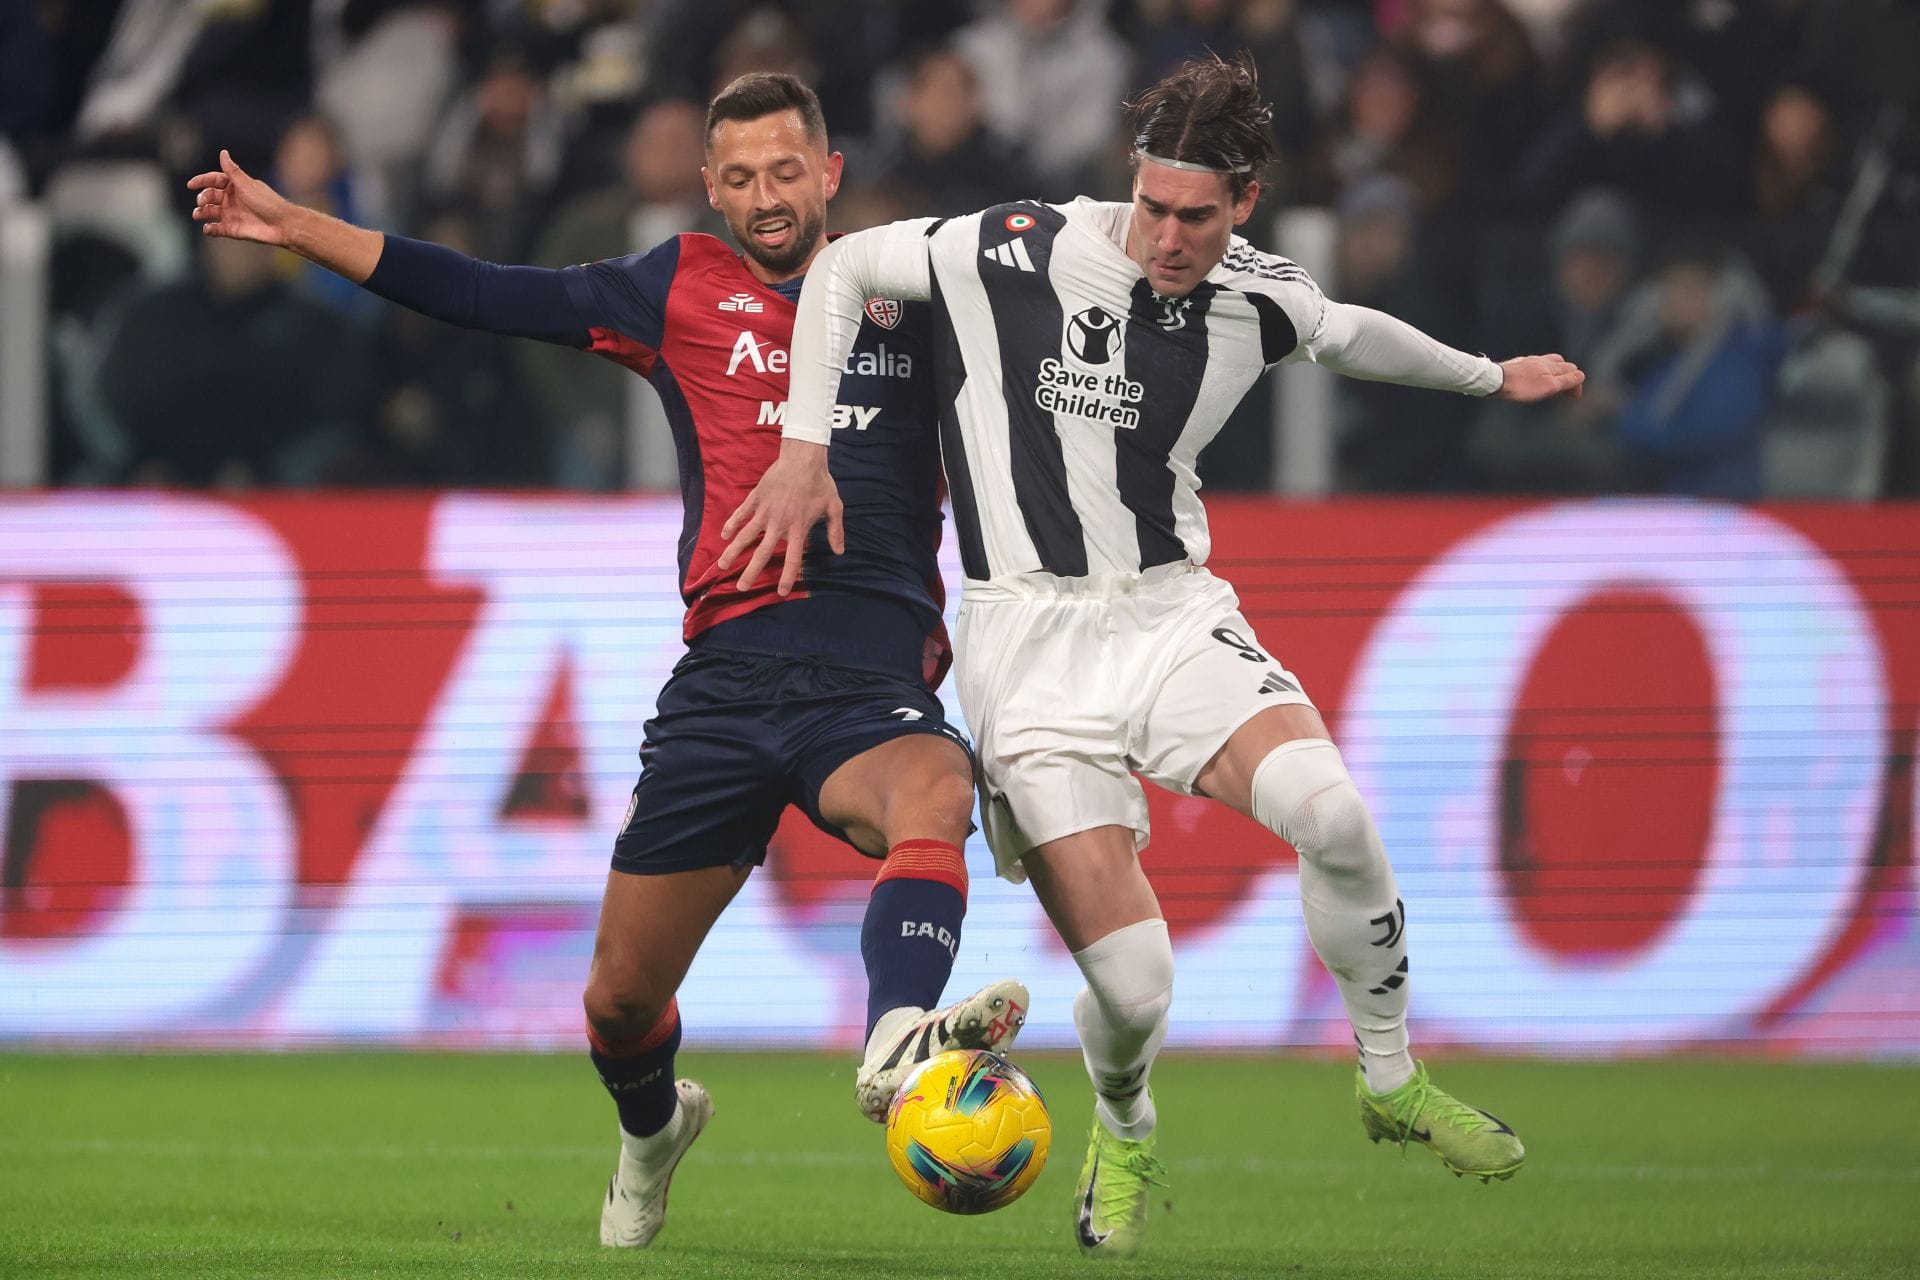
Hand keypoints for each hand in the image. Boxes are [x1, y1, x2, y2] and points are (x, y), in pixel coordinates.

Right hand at [187, 150, 294, 245]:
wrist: (283, 225)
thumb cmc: (267, 202)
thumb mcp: (247, 185)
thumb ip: (232, 171)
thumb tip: (223, 152)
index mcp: (235, 186)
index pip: (214, 180)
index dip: (201, 181)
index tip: (191, 184)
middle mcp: (232, 199)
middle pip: (210, 196)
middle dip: (202, 198)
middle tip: (201, 202)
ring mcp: (231, 214)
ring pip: (210, 212)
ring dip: (201, 212)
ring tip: (198, 214)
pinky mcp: (233, 229)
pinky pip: (216, 229)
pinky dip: (209, 229)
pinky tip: (207, 228)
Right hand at [717, 439, 843, 594]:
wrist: (803, 458)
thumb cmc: (820, 483)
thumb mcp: (834, 507)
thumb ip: (835, 531)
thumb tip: (839, 552)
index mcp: (798, 528)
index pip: (792, 558)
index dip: (787, 576)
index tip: (781, 592)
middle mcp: (779, 523)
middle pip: (762, 552)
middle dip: (751, 572)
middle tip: (741, 587)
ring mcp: (765, 511)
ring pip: (746, 535)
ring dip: (734, 551)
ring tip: (722, 565)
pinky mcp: (756, 498)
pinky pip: (741, 513)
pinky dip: (731, 524)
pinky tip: (724, 535)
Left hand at [1495, 354, 1584, 401]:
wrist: (1495, 381)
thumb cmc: (1523, 386)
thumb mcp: (1549, 386)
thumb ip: (1566, 380)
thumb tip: (1581, 375)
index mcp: (1551, 365)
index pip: (1572, 370)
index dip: (1576, 383)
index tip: (1573, 397)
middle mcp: (1541, 360)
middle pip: (1561, 365)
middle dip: (1567, 377)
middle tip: (1565, 392)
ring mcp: (1528, 361)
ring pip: (1547, 364)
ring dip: (1554, 375)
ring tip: (1551, 387)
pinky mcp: (1516, 365)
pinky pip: (1534, 367)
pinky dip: (1540, 374)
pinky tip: (1533, 381)